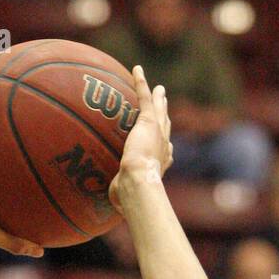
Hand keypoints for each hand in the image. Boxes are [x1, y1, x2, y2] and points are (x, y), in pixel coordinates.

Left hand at [110, 66, 172, 211]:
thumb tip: (112, 209)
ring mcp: (157, 132)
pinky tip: (136, 69)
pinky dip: (141, 82)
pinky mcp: (148, 120)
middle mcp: (163, 146)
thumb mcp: (124, 198)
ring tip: (158, 88)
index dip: (165, 145)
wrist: (138, 183)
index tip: (166, 144)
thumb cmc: (132, 198)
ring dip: (158, 98)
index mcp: (160, 163)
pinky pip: (144, 96)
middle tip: (165, 106)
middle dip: (166, 116)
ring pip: (160, 110)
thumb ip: (120, 198)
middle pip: (166, 127)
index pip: (164, 151)